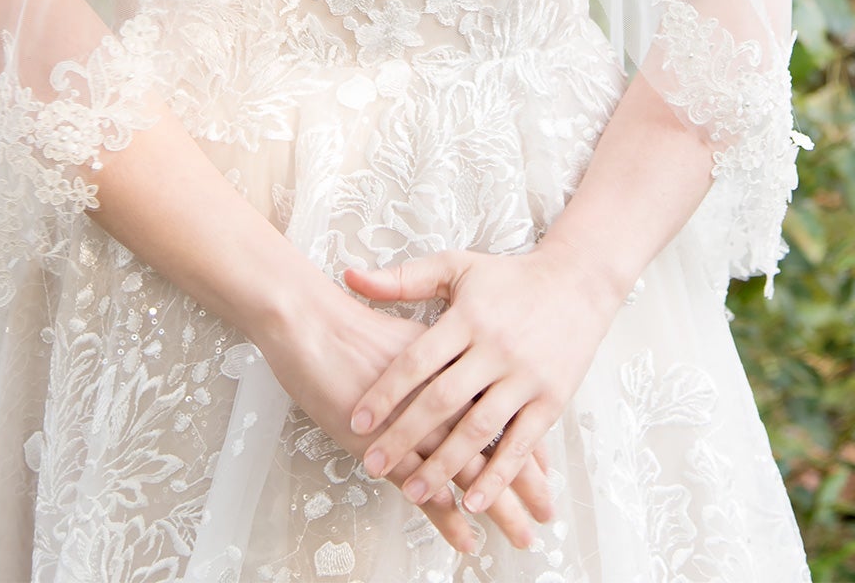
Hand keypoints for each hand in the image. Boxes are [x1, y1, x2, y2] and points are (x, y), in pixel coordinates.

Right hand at [257, 279, 554, 555]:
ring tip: (522, 536)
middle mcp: (442, 393)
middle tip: (547, 514)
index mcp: (452, 364)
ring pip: (468, 471)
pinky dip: (447, 515)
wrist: (307, 317)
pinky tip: (467, 537)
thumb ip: (434, 356)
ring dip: (498, 507)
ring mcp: (413, 422)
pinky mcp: (384, 445)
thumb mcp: (405, 332)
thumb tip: (457, 375)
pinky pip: (422, 486)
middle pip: (495, 444)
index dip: (524, 441)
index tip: (547, 471)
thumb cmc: (350, 322)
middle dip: (524, 483)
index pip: (499, 409)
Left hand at [342, 245, 618, 519]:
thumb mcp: (456, 267)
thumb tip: (348, 277)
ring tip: (413, 491)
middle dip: (405, 436)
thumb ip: (403, 279)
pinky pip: (521, 444)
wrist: (577, 282)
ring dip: (445, 465)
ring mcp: (526, 376)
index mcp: (468, 317)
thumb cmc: (508, 277)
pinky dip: (497, 476)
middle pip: (443, 401)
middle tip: (373, 464)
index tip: (357, 420)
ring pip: (479, 429)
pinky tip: (473, 501)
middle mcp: (496, 348)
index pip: (418, 359)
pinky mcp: (552, 400)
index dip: (386, 392)